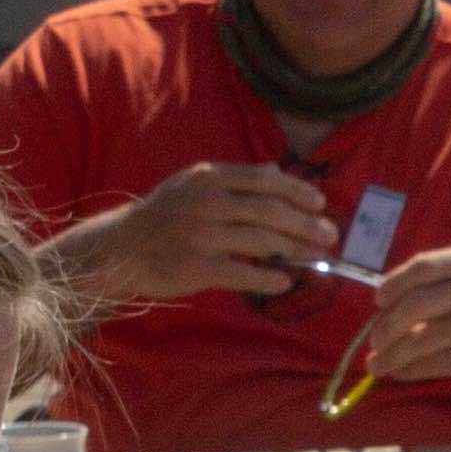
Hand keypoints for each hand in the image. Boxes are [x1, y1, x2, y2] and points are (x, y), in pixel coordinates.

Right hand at [67, 163, 334, 302]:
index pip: (264, 180)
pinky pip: (243, 273)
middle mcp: (207, 202)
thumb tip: (275, 170)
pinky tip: (284, 281)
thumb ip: (234, 179)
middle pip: (270, 211)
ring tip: (314, 257)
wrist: (121, 249)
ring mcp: (201, 235)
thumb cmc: (164, 216)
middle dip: (305, 224)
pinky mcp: (197, 267)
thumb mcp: (192, 185)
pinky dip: (268, 278)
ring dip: (294, 250)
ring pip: (262, 242)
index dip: (297, 191)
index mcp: (208, 177)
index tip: (320, 203)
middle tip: (329, 234)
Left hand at [354, 248, 450, 394]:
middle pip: (419, 303)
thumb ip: (422, 292)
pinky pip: (436, 362)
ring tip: (376, 365)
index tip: (378, 302)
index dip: (394, 284)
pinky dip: (410, 369)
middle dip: (388, 325)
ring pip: (425, 337)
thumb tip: (376, 318)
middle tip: (374, 340)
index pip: (423, 267)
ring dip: (393, 354)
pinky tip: (399, 372)